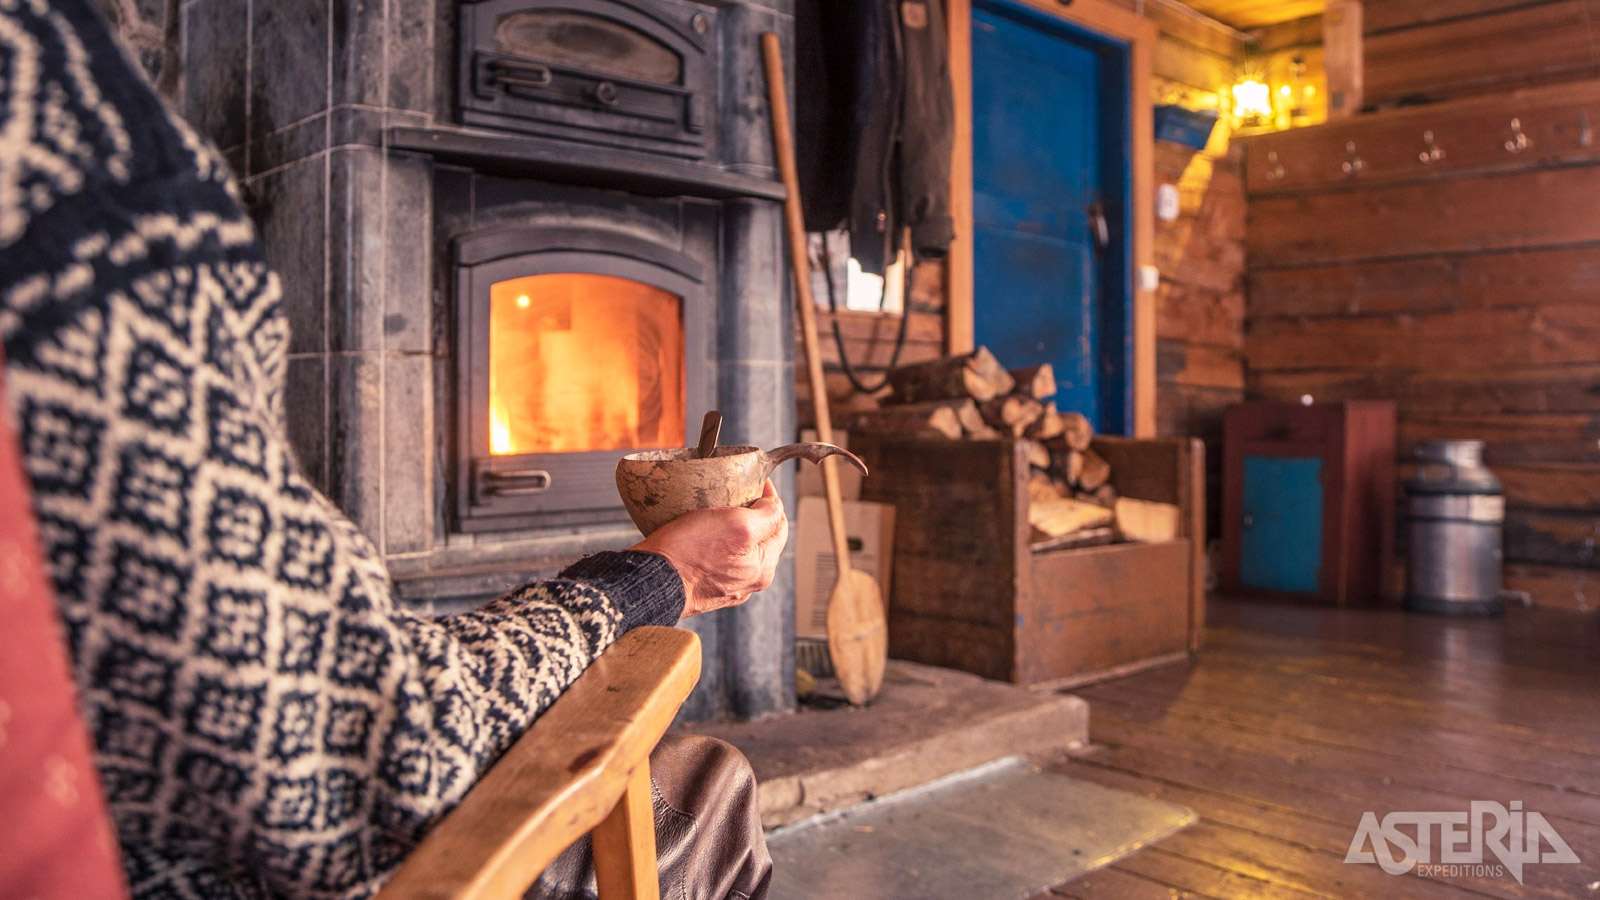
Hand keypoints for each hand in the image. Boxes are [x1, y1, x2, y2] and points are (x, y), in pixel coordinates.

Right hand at [632, 480, 789, 617]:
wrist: (652, 580)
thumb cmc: (691, 551)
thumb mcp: (737, 525)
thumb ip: (767, 516)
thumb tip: (776, 507)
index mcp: (763, 567)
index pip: (779, 525)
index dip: (770, 499)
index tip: (757, 481)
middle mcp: (748, 581)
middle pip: (760, 538)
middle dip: (752, 514)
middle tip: (736, 493)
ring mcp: (726, 586)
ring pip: (737, 547)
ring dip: (731, 527)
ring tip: (716, 509)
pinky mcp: (704, 586)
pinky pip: (716, 557)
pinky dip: (713, 542)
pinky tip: (700, 532)